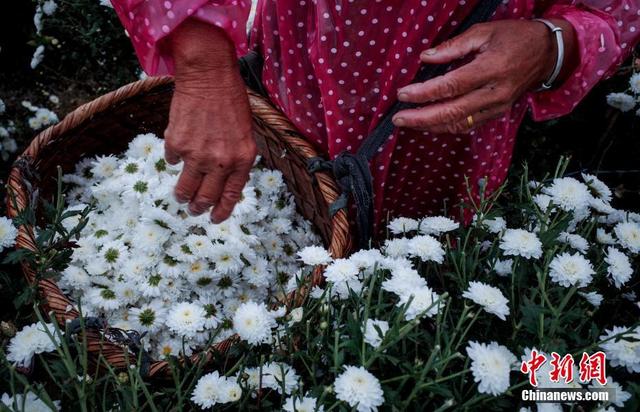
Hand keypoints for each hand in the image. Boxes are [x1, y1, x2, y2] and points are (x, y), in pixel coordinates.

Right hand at [164, 19, 255, 222]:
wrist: (209, 77)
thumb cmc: (231, 101)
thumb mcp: (245, 134)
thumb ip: (237, 159)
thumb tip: (224, 181)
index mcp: (242, 159)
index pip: (231, 195)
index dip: (222, 211)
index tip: (215, 219)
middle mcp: (221, 162)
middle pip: (206, 197)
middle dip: (199, 207)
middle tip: (194, 210)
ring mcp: (197, 155)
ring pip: (185, 188)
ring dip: (182, 195)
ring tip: (181, 196)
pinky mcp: (176, 144)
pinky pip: (172, 160)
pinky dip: (174, 158)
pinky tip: (178, 149)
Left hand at [393, 19, 576, 132]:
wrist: (547, 54)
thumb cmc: (515, 38)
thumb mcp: (485, 32)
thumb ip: (454, 46)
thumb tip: (426, 58)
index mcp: (491, 69)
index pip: (451, 86)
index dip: (424, 93)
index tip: (403, 94)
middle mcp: (494, 93)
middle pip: (452, 112)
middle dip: (421, 118)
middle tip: (398, 119)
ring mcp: (497, 107)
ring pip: (458, 124)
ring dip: (430, 126)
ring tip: (408, 122)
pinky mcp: (497, 114)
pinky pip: (467, 125)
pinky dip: (446, 126)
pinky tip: (429, 123)